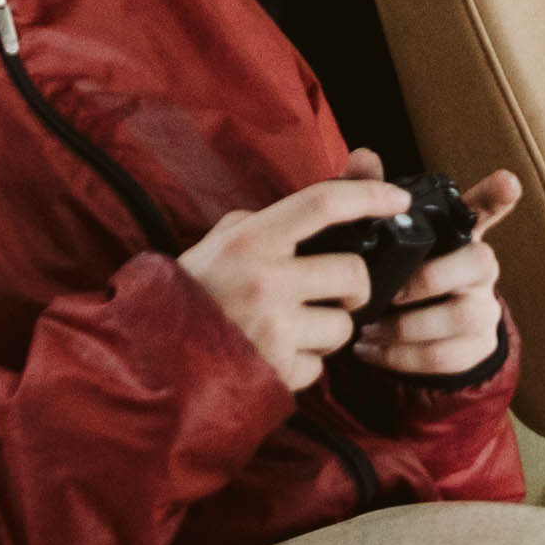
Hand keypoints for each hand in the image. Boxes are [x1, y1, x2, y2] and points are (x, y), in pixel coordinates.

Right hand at [185, 174, 412, 393]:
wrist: (146, 360)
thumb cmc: (190, 295)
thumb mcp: (222, 242)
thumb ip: (276, 216)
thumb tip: (348, 173)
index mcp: (250, 238)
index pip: (323, 203)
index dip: (368, 194)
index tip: (397, 197)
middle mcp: (265, 279)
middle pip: (353, 273)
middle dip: (353, 288)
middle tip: (333, 294)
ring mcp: (272, 327)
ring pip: (344, 326)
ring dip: (328, 332)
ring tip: (292, 331)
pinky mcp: (276, 371)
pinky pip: (320, 367)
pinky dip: (305, 366)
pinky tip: (274, 358)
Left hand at [353, 166, 522, 382]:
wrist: (412, 340)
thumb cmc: (397, 276)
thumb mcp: (381, 240)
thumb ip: (369, 198)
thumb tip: (363, 156)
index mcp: (459, 235)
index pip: (485, 208)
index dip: (497, 196)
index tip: (507, 181)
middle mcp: (479, 268)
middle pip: (481, 263)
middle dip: (431, 279)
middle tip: (391, 293)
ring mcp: (482, 309)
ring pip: (462, 316)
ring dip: (408, 327)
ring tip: (368, 328)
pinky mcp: (473, 348)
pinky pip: (445, 356)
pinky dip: (400, 358)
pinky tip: (369, 350)